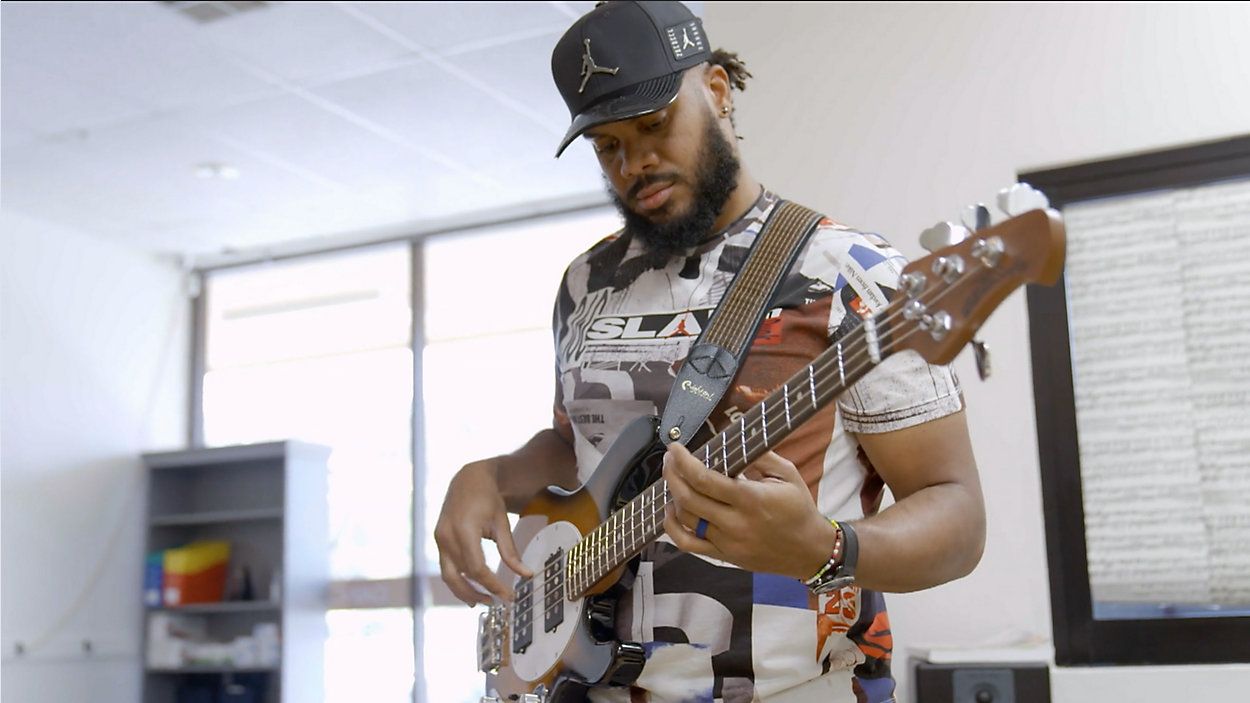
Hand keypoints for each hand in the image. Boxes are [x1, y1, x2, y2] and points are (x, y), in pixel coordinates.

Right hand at [434, 459, 531, 604]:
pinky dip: (458, 580)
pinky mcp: (438, 540)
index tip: (509, 596)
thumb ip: (511, 552)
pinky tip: (471, 588)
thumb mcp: (502, 523)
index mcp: (464, 530)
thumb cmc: (487, 499)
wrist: (468, 479)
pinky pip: (446, 567)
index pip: (478, 568)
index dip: (493, 585)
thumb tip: (526, 575)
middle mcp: (447, 536)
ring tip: (483, 600)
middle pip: (461, 576)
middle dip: (478, 592)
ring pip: (449, 576)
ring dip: (464, 591)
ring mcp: (439, 538)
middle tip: (497, 602)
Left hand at [662, 443, 834, 578]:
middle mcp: (735, 523)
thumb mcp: (787, 473)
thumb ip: (759, 454)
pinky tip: (672, 510)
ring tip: (674, 479)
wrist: (810, 551)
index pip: (705, 479)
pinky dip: (672, 527)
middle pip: (688, 498)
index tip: (674, 449)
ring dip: (673, 496)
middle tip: (670, 460)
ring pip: (685, 519)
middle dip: (672, 475)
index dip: (683, 462)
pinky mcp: (723, 556)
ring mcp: (726, 543)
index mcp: (751, 499)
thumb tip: (732, 434)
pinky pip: (687, 544)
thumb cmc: (799, 509)